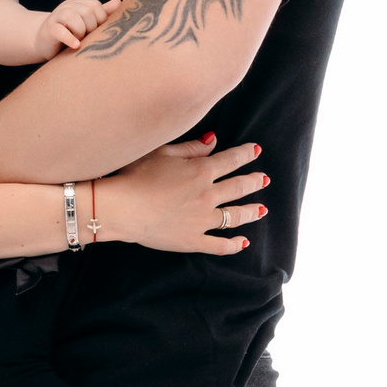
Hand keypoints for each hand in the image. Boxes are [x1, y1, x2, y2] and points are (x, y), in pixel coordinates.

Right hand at [34, 0, 121, 59]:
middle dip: (91, 27)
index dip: (100, 19)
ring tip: (79, 40)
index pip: (94, 5)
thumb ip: (101, 13)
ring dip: (80, 32)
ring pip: (73, 18)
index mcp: (77, 4)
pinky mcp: (49, 29)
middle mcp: (66, 7)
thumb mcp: (87, 24)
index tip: (96, 30)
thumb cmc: (70, 34)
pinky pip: (60, 31)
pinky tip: (76, 45)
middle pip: (86, 11)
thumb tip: (118, 2)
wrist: (43, 42)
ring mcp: (56, 17)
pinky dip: (69, 38)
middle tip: (87, 37)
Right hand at [93, 138, 267, 256]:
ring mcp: (202, 220)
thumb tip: (214, 141)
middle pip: (238, 187)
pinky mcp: (192, 240)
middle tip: (264, 179)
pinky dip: (233, 245)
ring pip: (234, 216)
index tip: (256, 150)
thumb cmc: (136, 176)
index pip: (231, 160)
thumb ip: (191, 147)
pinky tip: (243, 242)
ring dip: (251, 211)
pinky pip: (219, 245)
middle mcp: (207, 195)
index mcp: (201, 171)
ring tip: (262, 209)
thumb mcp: (162, 152)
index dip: (246, 154)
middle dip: (253, 181)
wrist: (122, 208)